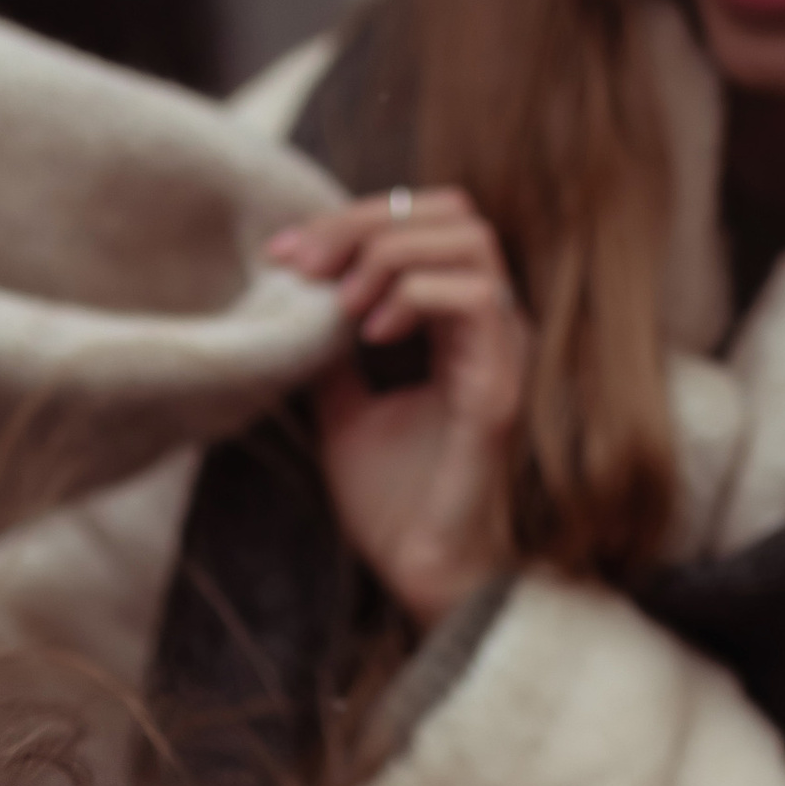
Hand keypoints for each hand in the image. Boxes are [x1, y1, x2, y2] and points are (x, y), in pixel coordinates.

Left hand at [268, 189, 532, 630]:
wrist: (422, 574)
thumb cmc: (394, 504)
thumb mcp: (343, 408)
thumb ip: (330, 351)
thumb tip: (293, 299)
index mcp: (458, 324)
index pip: (421, 225)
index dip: (349, 221)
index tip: (281, 253)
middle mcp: (490, 326)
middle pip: (449, 211)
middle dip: (364, 221)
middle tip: (301, 261)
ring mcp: (503, 351)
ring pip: (468, 239)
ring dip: (388, 252)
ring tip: (338, 301)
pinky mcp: (501, 385)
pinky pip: (476, 299)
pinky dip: (414, 295)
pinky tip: (367, 333)